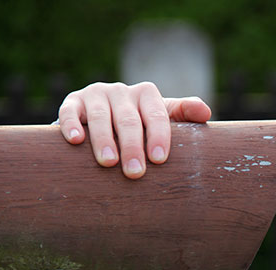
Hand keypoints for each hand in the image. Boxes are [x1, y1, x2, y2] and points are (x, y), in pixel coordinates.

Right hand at [58, 82, 211, 178]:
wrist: (102, 121)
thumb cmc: (141, 126)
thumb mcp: (162, 118)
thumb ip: (183, 115)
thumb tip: (206, 112)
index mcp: (147, 94)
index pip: (156, 114)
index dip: (159, 136)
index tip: (159, 160)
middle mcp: (122, 91)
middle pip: (129, 119)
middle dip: (132, 147)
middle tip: (135, 173)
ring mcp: (96, 94)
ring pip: (100, 116)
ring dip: (104, 140)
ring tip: (108, 163)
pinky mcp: (72, 101)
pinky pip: (70, 111)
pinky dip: (71, 125)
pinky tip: (76, 141)